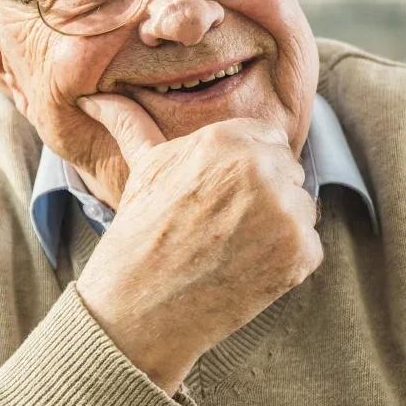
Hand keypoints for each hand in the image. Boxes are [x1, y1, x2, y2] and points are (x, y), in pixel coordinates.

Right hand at [75, 94, 321, 393]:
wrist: (140, 308)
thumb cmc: (141, 234)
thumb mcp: (143, 169)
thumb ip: (132, 124)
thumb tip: (95, 97)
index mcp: (227, 140)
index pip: (270, 139)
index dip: (249, 168)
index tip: (223, 196)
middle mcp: (261, 168)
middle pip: (289, 172)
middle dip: (266, 196)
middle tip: (224, 227)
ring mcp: (285, 211)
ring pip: (302, 208)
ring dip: (279, 228)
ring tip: (233, 247)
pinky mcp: (300, 252)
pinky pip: (309, 245)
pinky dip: (287, 261)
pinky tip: (249, 269)